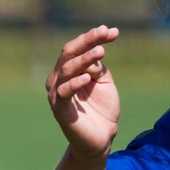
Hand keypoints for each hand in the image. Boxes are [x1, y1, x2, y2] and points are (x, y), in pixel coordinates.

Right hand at [46, 26, 120, 159]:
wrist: (102, 137)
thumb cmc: (102, 108)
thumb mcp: (103, 81)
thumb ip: (97, 65)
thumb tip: (95, 49)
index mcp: (68, 70)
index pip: (76, 48)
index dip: (93, 37)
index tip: (113, 31)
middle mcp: (59, 79)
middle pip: (69, 53)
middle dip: (87, 41)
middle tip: (104, 33)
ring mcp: (57, 93)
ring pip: (66, 70)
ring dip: (84, 59)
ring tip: (101, 52)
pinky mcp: (59, 109)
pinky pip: (63, 93)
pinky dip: (74, 83)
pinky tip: (88, 77)